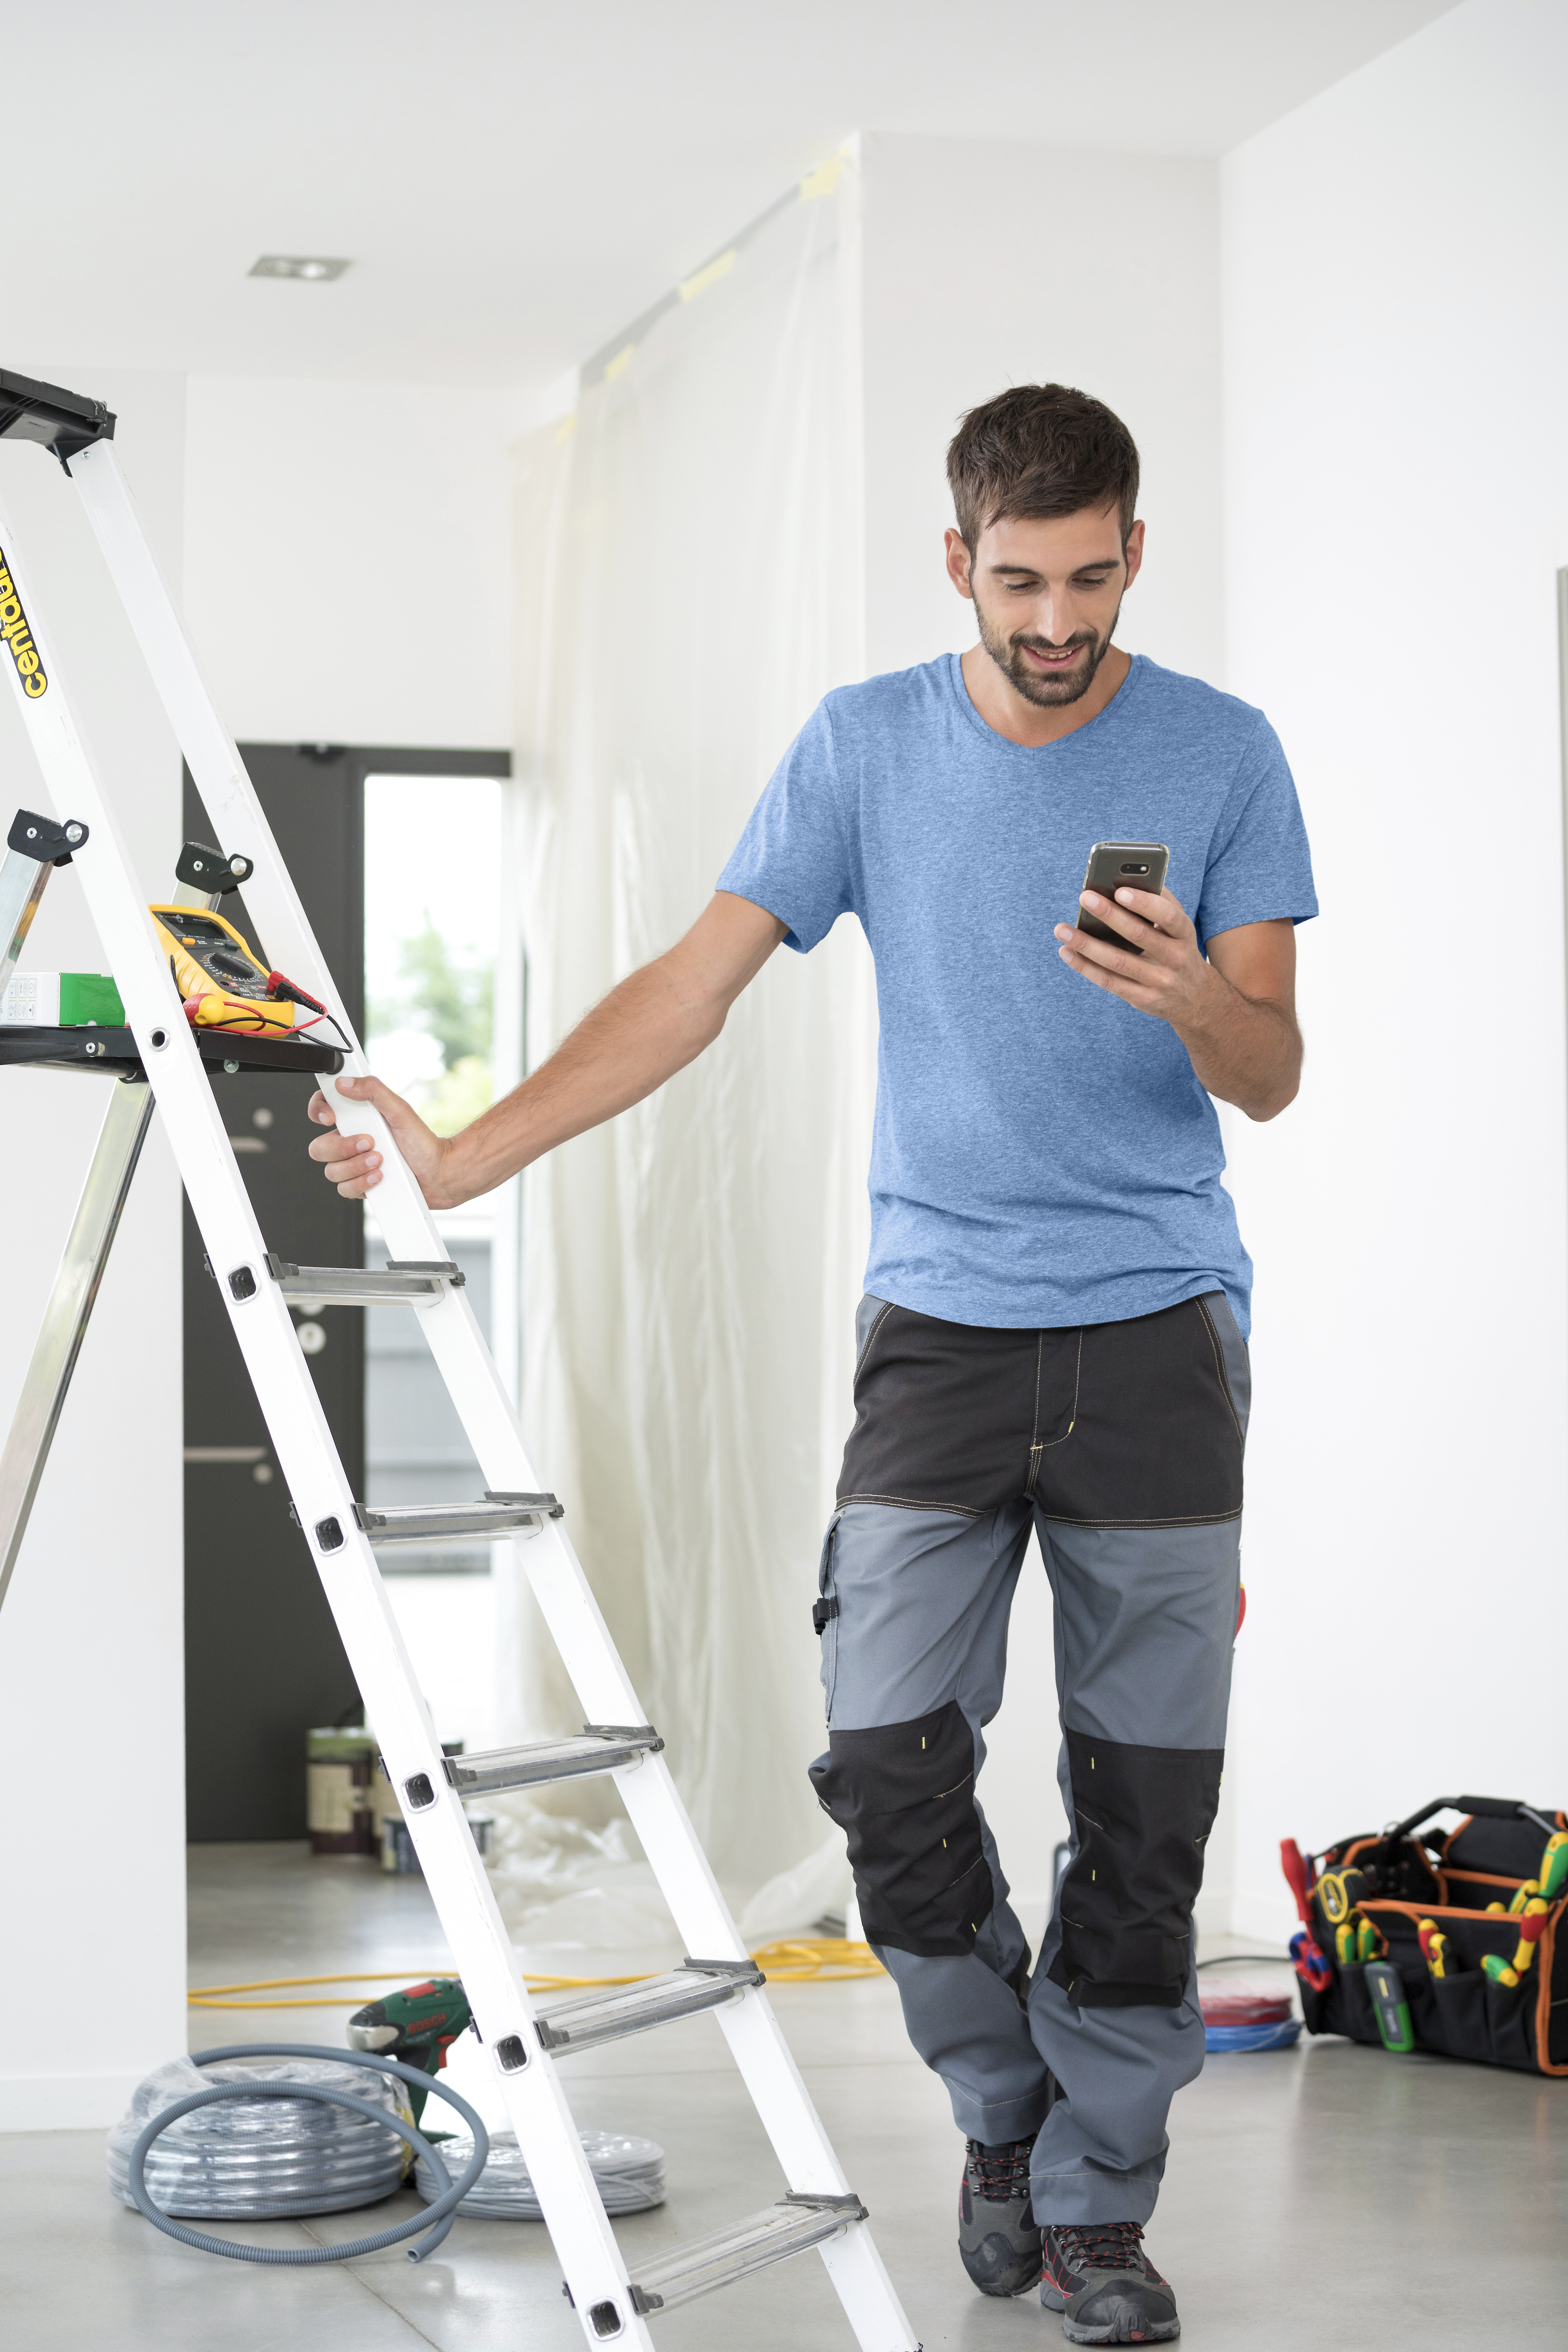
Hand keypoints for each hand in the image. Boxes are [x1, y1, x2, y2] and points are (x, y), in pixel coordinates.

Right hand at [306, 1074, 461, 1205]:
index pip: (322, 1109)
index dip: (318, 1111)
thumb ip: (374, 1091)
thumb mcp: (400, 1110)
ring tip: (380, 1161)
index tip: (331, 1117)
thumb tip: (345, 1082)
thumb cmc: (423, 1143)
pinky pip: (344, 1189)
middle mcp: (351, 1142)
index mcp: (356, 1120)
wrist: (439, 1175)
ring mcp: (354, 1165)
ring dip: (355, 1167)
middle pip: (319, 1148)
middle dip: (343, 1148)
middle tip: (370, 1143)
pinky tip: (380, 1177)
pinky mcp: (360, 1186)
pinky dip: (361, 1184)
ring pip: (331, 1171)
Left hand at [1054, 886, 1217, 1029]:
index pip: (1168, 916)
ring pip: (1118, 962)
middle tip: (1085, 897)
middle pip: (1139, 936)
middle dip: (1110, 915)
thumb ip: (1160, 904)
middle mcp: (1175, 958)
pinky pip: (1109, 981)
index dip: (1144, 903)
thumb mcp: (1179, 929)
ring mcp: (1159, 981)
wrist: (1197, 999)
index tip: (1119, 890)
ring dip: (1087, 944)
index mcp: (1185, 934)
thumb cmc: (1178, 950)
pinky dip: (1085, 966)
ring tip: (1062, 929)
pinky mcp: (1143, 998)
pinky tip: (1067, 952)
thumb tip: (1127, 879)